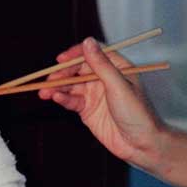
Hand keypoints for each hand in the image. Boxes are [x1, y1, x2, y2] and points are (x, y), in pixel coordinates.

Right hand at [38, 37, 162, 165]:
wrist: (142, 145)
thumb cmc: (137, 113)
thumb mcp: (118, 85)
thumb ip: (101, 65)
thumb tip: (87, 42)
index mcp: (116, 67)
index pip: (92, 53)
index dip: (75, 54)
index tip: (61, 60)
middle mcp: (104, 78)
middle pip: (77, 69)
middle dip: (62, 74)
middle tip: (49, 80)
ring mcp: (95, 94)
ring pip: (71, 85)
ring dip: (57, 87)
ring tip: (44, 92)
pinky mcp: (88, 109)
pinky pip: (72, 100)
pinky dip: (62, 99)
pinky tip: (55, 99)